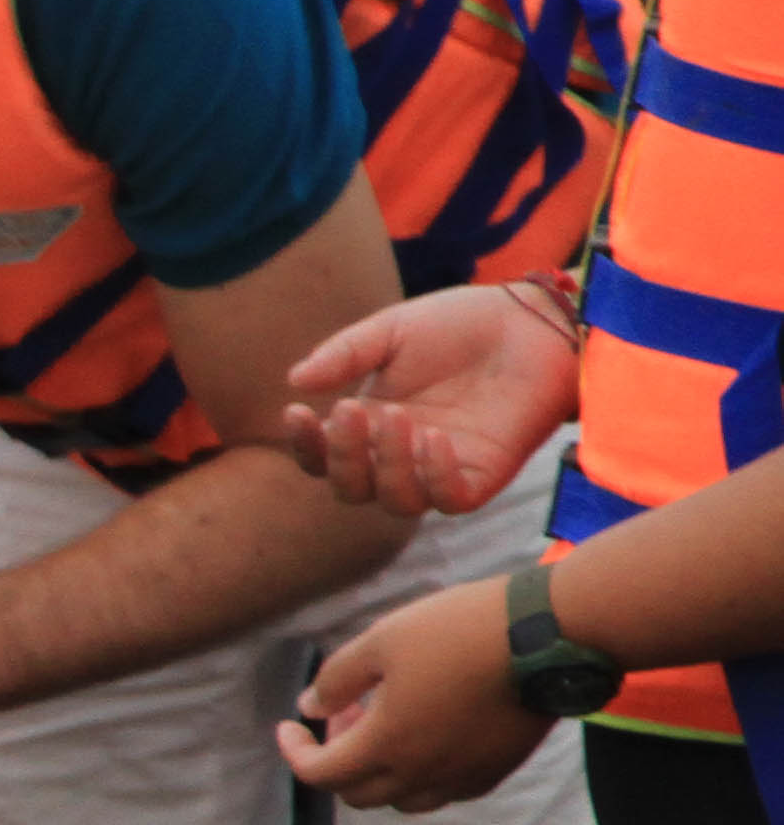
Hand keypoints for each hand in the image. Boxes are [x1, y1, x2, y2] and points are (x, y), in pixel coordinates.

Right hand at [277, 284, 579, 516]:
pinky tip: (435, 437)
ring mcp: (442, 469)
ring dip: (386, 465)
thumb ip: (346, 355)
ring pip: (397, 502)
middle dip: (342, 457)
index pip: (323, 457)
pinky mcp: (484, 475)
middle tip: (349, 410)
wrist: (530, 321)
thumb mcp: (392, 330)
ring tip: (397, 417)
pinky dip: (435, 476)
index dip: (305, 444)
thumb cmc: (460, 324)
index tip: (297, 411)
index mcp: (371, 425)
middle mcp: (401, 455)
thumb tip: (295, 380)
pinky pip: (450, 500)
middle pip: (352, 490)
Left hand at [278, 578, 555, 811]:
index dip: (295, 753)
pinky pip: (444, 791)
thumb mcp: (381, 641)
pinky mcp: (496, 771)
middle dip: (337, 759)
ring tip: (385, 721)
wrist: (549, 635)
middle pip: (357, 793)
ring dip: (379, 771)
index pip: (320, 774)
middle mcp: (422, 775)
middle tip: (346, 712)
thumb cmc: (457, 630)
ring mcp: (462, 778)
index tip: (288, 726)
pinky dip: (419, 774)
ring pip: (401, 799)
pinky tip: (427, 732)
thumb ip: (336, 680)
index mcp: (385, 746)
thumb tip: (310, 707)